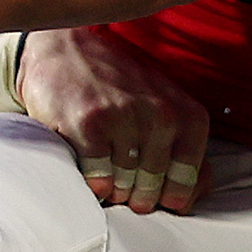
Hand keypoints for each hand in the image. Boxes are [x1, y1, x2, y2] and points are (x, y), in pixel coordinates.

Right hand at [17, 26, 212, 214]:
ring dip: (111, 186)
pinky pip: (98, 181)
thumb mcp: (165, 108)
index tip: (149, 183)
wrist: (64, 49)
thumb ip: (186, 152)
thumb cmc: (118, 87)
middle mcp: (161, 115)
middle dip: (134, 193)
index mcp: (187, 115)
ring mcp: (125, 119)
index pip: (185, 184)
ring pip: (123, 188)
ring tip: (103, 159)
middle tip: (120, 169)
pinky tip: (86, 158)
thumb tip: (186, 202)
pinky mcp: (89, 125)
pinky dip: (91, 180)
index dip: (164, 194)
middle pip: (151, 190)